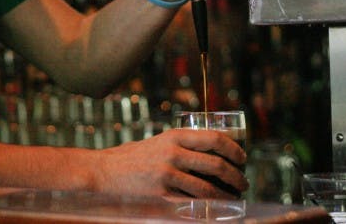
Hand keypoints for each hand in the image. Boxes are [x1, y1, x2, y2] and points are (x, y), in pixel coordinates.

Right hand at [93, 128, 247, 197]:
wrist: (103, 172)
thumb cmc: (130, 158)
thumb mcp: (157, 143)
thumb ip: (179, 145)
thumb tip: (209, 152)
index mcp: (174, 136)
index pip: (214, 139)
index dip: (234, 149)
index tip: (242, 159)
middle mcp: (172, 153)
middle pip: (216, 165)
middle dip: (236, 176)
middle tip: (243, 183)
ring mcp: (167, 175)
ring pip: (208, 188)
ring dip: (225, 196)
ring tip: (232, 199)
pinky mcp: (161, 195)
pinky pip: (191, 203)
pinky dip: (207, 208)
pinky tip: (213, 209)